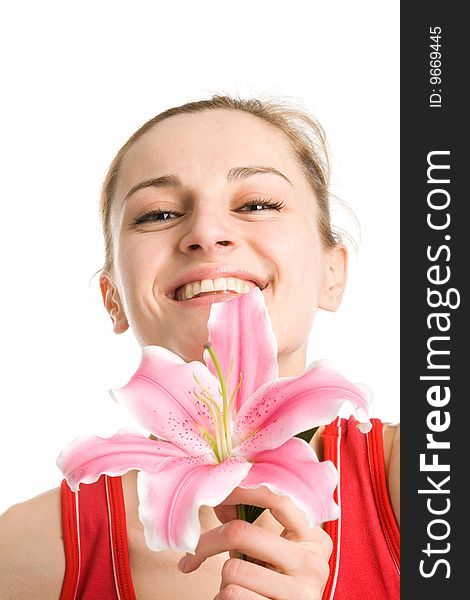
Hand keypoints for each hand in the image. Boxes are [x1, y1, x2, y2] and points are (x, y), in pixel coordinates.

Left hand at [177, 486, 332, 599]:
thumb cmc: (272, 586)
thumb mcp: (267, 552)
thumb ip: (248, 524)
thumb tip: (219, 497)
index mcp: (313, 537)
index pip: (277, 498)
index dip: (241, 491)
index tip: (216, 493)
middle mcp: (314, 561)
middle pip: (240, 533)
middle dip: (207, 543)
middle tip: (192, 555)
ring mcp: (302, 590)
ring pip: (232, 569)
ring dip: (224, 581)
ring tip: (239, 588)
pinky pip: (233, 595)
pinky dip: (224, 599)